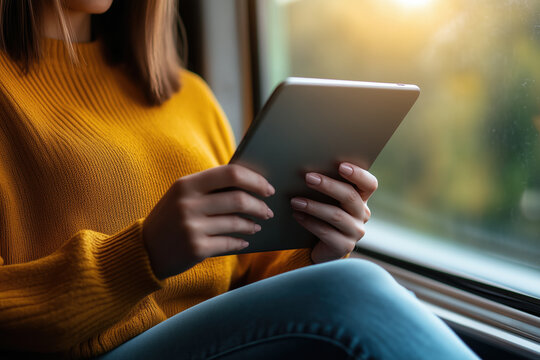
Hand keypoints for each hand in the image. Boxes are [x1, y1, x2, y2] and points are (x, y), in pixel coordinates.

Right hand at [143, 165, 274, 278]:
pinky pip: (229, 243)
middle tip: (267, 211)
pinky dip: (241, 242)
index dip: (254, 180)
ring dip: (252, 225)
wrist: (144, 250)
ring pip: (237, 222)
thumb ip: (209, 187)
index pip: (230, 173)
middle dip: (259, 206)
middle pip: (238, 199)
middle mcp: (188, 204)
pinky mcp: (196, 249)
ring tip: (256, 225)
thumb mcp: (182, 196)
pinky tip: (245, 241)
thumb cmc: (170, 219)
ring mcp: (191, 227)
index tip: (267, 188)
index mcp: (186, 184)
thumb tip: (250, 185)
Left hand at [290, 162, 376, 263]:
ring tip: (295, 201)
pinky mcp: (344, 246)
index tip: (341, 166)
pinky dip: (309, 222)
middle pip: (350, 196)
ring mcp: (355, 231)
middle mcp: (362, 214)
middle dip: (328, 185)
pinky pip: (326, 232)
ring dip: (313, 206)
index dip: (358, 174)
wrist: (321, 246)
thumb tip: (309, 172)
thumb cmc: (322, 214)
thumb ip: (326, 186)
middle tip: (308, 178)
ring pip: (336, 215)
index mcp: (361, 198)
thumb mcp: (328, 199)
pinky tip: (297, 215)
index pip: (369, 184)